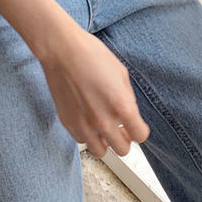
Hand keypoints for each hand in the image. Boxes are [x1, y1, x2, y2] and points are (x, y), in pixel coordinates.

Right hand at [38, 26, 149, 158]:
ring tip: (102, 127)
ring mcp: (83, 124)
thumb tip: (129, 112)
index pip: (140, 136)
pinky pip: (82, 141)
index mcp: (121, 106)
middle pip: (123, 150)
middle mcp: (103, 121)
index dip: (139, 130)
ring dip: (105, 141)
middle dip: (124, 139)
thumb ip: (128, 97)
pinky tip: (87, 120)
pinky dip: (87, 135)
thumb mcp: (120, 72)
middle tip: (120, 128)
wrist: (61, 50)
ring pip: (101, 152)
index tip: (135, 125)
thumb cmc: (90, 54)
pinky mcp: (67, 122)